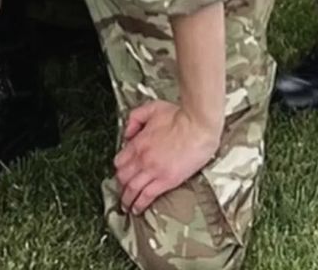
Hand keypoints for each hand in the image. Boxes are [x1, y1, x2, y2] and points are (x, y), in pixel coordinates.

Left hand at [114, 100, 221, 215]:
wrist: (198, 126)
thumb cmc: (179, 116)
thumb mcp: (151, 108)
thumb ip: (135, 119)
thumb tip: (127, 133)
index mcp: (138, 142)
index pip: (119, 161)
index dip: (119, 168)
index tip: (121, 172)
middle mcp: (142, 158)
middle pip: (123, 177)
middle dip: (120, 185)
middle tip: (122, 191)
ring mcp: (153, 171)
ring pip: (132, 189)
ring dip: (126, 199)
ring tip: (126, 205)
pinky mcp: (167, 180)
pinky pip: (147, 196)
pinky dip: (139, 204)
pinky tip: (137, 209)